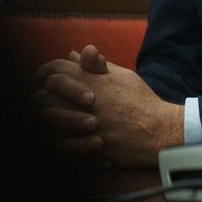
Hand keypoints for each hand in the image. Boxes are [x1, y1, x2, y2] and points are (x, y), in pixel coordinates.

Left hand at [36, 45, 183, 167]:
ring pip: (48, 119)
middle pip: (46, 94)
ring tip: (52, 118)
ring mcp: (88, 124)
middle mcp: (88, 101)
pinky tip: (62, 137)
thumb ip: (97, 66)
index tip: (43, 78)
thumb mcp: (122, 76)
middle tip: (45, 100)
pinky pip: (61, 144)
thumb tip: (76, 54)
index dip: (45, 71)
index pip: (57, 69)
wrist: (159, 131)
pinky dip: (58, 140)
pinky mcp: (91, 146)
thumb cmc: (142, 102)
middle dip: (43, 96)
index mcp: (95, 81)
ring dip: (48, 117)